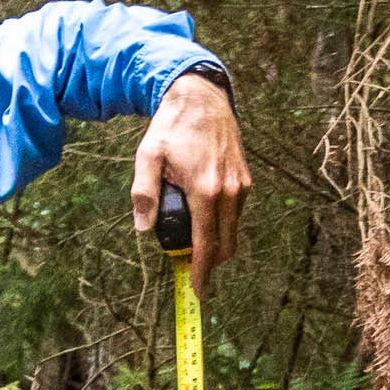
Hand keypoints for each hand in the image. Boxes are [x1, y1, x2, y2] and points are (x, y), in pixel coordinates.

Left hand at [129, 71, 249, 272]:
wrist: (201, 97)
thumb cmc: (172, 125)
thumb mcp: (149, 155)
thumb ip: (144, 193)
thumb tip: (143, 229)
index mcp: (205, 190)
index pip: (206, 244)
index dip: (202, 272)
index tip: (198, 291)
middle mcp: (229, 192)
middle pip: (225, 244)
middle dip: (210, 262)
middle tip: (189, 266)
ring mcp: (242, 186)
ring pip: (233, 231)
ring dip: (216, 242)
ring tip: (193, 239)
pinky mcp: (246, 180)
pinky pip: (236, 214)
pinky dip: (223, 224)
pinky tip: (204, 216)